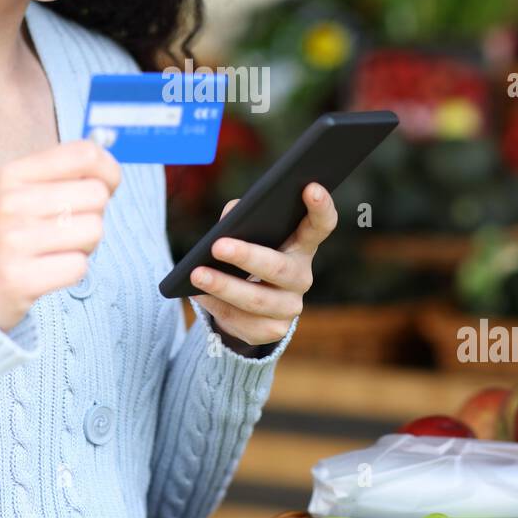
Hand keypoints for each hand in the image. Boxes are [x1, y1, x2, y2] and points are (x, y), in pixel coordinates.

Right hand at [0, 139, 121, 331]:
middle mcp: (12, 202)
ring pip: (93, 230)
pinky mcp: (21, 278)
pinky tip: (49, 270)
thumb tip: (111, 172)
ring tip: (58, 249)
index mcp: (14, 174)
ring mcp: (14, 240)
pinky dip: (72, 271)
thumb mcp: (20, 193)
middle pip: (96, 194)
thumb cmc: (6, 235)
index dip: (108, 171)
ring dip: (86, 245)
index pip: (84, 154)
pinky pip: (79, 266)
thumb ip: (64, 175)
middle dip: (95, 214)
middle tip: (71, 228)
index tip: (106, 186)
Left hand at [189, 182, 337, 348]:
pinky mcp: (274, 330)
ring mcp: (290, 306)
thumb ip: (241, 217)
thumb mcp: (246, 231)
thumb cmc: (248, 253)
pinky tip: (198, 295)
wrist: (245, 304)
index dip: (321, 207)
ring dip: (224, 287)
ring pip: (257, 300)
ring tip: (196, 274)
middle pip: (279, 267)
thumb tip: (231, 219)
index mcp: (301, 244)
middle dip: (248, 256)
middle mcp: (302, 276)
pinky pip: (243, 321)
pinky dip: (217, 306)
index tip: (311, 186)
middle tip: (218, 246)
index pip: (321, 225)